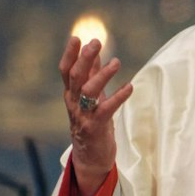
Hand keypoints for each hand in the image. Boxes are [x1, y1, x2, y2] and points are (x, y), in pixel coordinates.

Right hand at [59, 36, 132, 194]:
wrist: (91, 158)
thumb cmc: (92, 123)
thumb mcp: (90, 97)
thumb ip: (91, 74)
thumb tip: (94, 50)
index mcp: (71, 95)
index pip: (65, 71)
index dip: (69, 54)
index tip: (77, 37)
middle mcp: (73, 104)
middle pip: (75, 77)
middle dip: (84, 58)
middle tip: (96, 42)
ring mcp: (83, 116)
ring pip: (88, 91)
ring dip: (102, 75)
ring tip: (116, 62)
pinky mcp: (95, 127)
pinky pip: (106, 110)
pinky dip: (118, 97)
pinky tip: (129, 87)